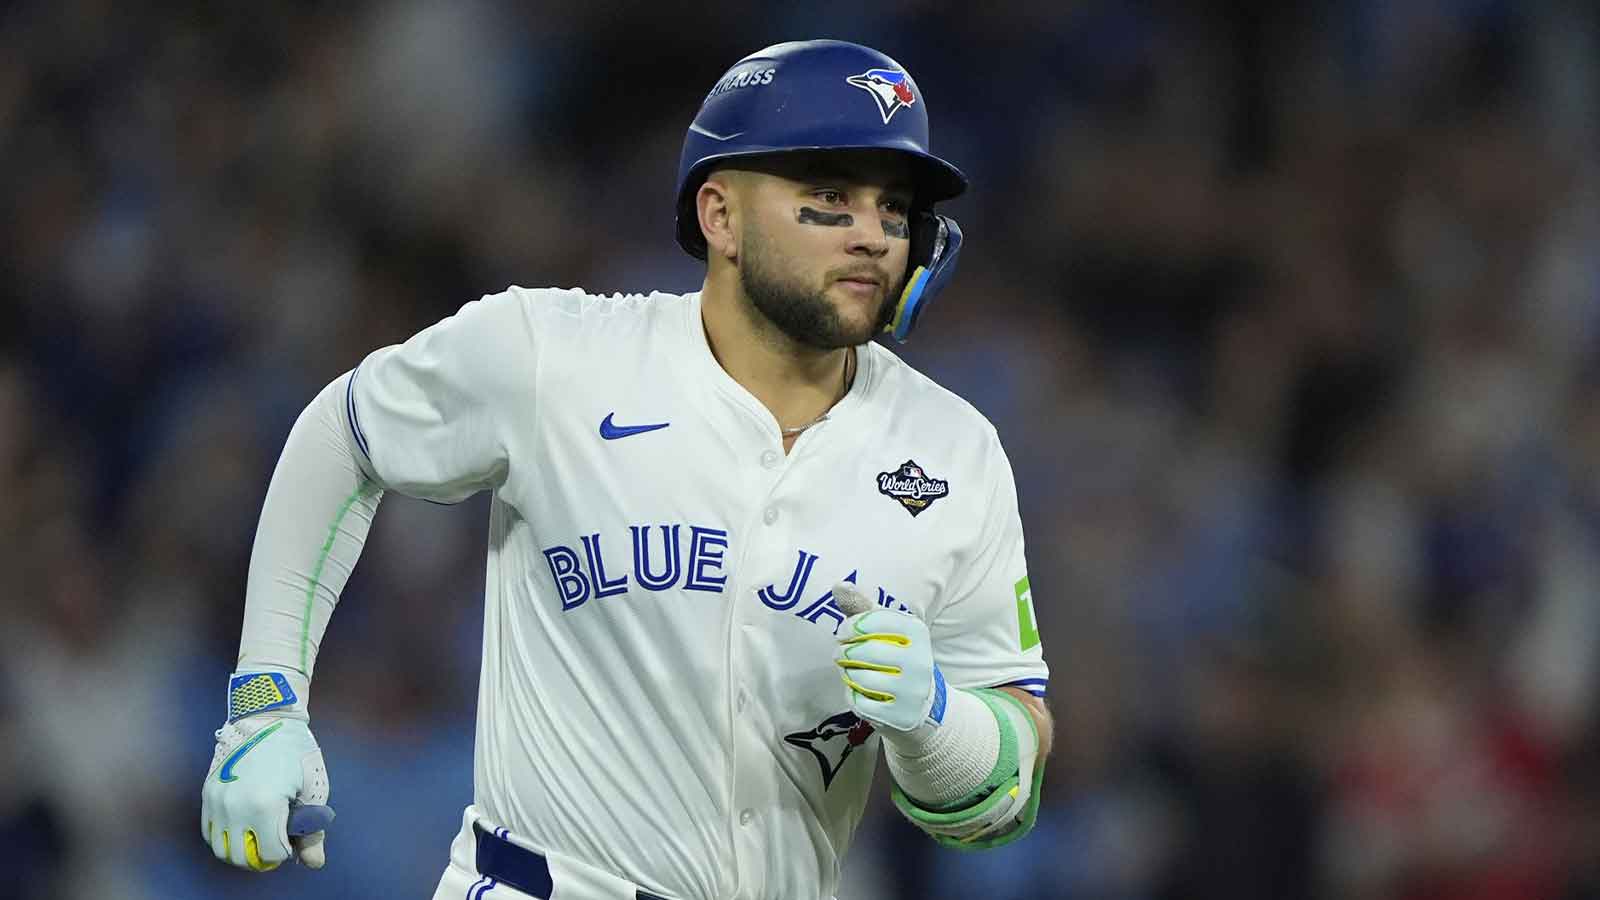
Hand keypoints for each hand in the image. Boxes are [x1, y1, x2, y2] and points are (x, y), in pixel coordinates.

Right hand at [201, 715, 333, 870]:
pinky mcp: (207, 793)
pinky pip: (209, 832)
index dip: (286, 851)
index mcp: (264, 805)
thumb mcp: (313, 788)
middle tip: (276, 842)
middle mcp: (234, 806)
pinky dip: (224, 838)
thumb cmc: (296, 751)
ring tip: (258, 837)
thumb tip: (314, 864)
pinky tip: (243, 827)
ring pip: (221, 849)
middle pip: (242, 858)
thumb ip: (312, 831)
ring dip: (241, 851)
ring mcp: (216, 800)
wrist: (266, 717)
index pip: (271, 854)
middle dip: (262, 857)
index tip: (292, 837)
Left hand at [833, 582, 946, 733]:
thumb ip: (861, 607)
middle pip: (860, 651)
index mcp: (916, 630)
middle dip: (843, 653)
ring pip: (858, 678)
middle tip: (845, 656)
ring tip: (854, 673)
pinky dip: (853, 698)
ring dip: (847, 676)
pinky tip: (863, 693)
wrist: (924, 703)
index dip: (848, 627)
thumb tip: (838, 584)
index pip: (867, 621)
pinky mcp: (901, 715)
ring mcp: (912, 690)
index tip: (845, 633)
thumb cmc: (897, 656)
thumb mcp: (885, 629)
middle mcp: (919, 659)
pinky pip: (859, 703)